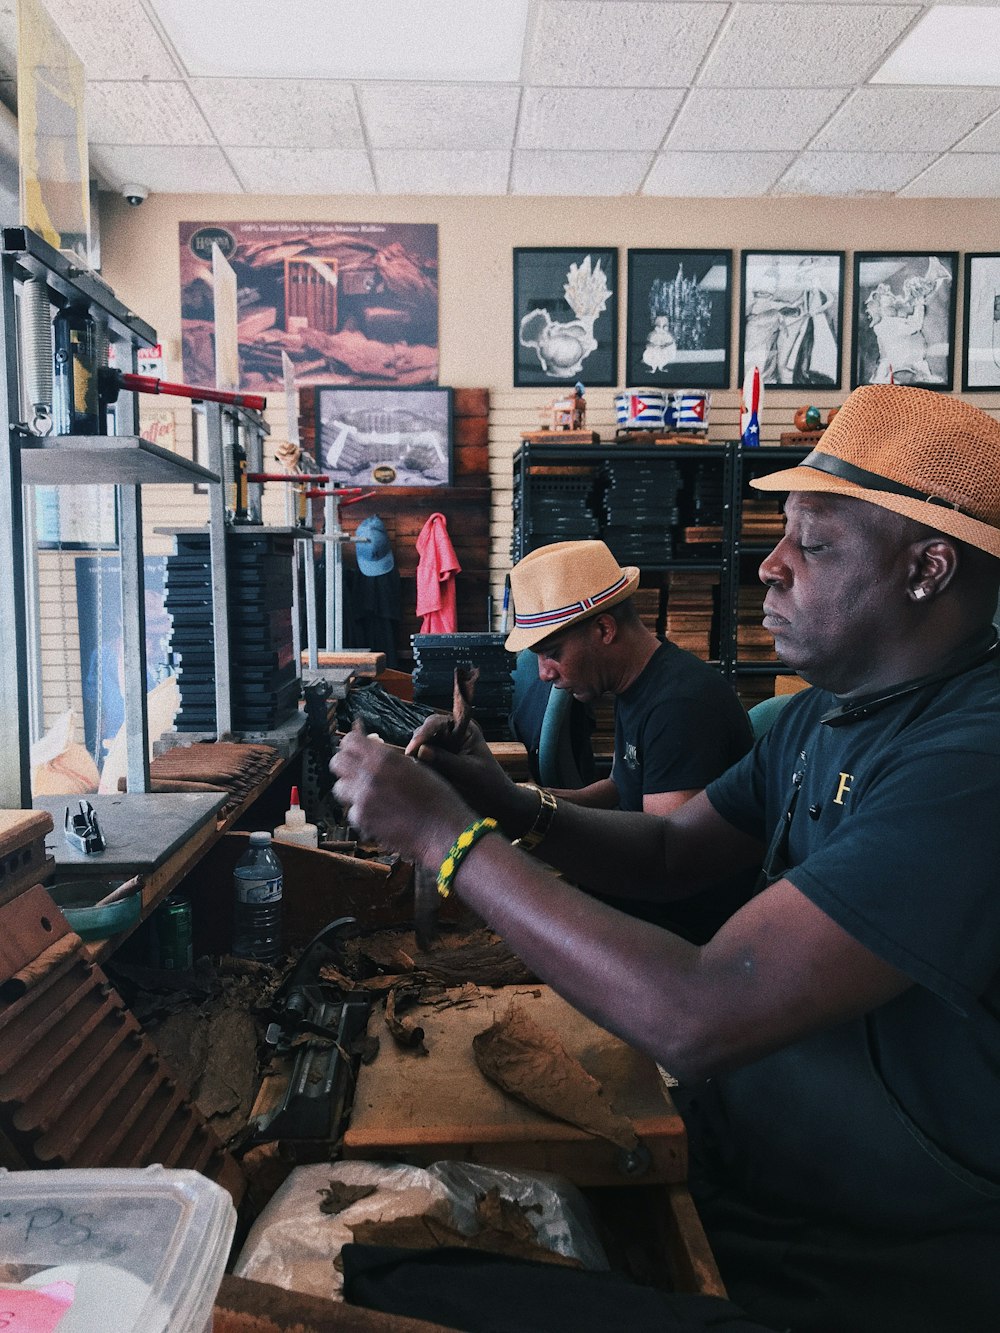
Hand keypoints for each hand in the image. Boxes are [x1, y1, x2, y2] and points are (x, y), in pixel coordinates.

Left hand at [331, 723, 473, 866]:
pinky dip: (361, 811)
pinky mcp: (362, 822)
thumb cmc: (437, 797)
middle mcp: (368, 777)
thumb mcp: (416, 766)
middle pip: (337, 763)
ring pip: (340, 788)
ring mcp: (362, 801)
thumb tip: (372, 745)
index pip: (349, 741)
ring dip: (350, 788)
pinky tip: (379, 813)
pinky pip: (351, 811)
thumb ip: (389, 757)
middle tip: (358, 768)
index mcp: (383, 759)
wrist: (444, 832)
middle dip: (345, 763)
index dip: (352, 742)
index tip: (358, 747)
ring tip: (369, 792)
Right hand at [404, 717, 519, 826]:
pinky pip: (421, 762)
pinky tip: (414, 776)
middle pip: (425, 732)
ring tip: (412, 770)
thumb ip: (446, 760)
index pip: (438, 723)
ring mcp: (442, 749)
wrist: (497, 803)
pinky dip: (417, 767)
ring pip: (420, 747)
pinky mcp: (436, 764)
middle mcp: (451, 735)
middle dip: (417, 744)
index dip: (423, 733)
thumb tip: (420, 750)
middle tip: (410, 760)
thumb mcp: (468, 771)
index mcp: (463, 729)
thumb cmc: (489, 784)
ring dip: (415, 756)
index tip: (413, 749)